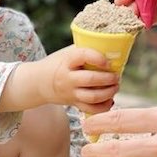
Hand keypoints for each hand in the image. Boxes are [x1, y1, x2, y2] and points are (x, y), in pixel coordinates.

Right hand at [1, 47, 119, 114]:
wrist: (38, 82)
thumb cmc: (59, 64)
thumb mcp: (68, 52)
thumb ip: (86, 49)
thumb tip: (111, 47)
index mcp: (67, 61)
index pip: (83, 56)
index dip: (98, 58)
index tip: (108, 61)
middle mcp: (68, 78)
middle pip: (91, 80)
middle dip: (108, 78)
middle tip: (117, 76)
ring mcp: (70, 92)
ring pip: (92, 97)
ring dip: (109, 93)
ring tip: (116, 86)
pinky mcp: (73, 103)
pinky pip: (90, 109)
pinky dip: (103, 107)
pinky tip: (110, 100)